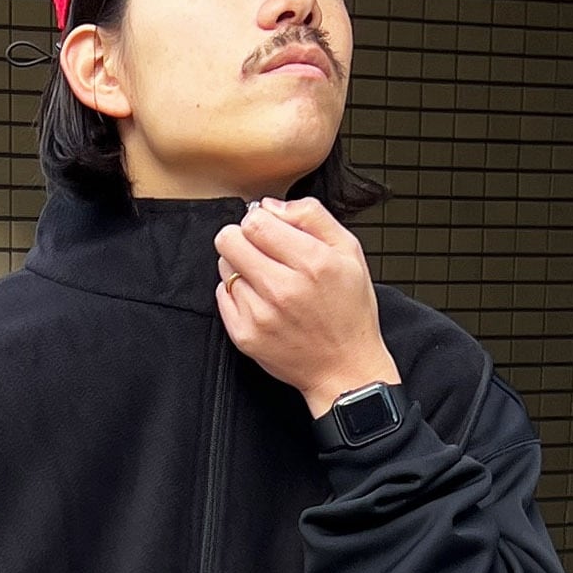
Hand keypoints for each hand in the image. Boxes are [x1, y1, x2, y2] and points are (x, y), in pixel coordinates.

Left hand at [213, 196, 400, 417]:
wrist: (345, 368)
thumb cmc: (349, 310)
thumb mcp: (348, 252)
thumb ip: (311, 216)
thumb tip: (269, 205)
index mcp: (312, 263)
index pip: (255, 222)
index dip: (259, 220)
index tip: (269, 231)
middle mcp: (284, 289)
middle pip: (230, 240)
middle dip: (242, 239)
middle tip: (261, 251)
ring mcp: (261, 315)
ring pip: (224, 267)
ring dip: (241, 268)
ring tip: (267, 281)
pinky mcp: (246, 336)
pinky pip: (223, 295)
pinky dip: (237, 294)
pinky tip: (261, 301)